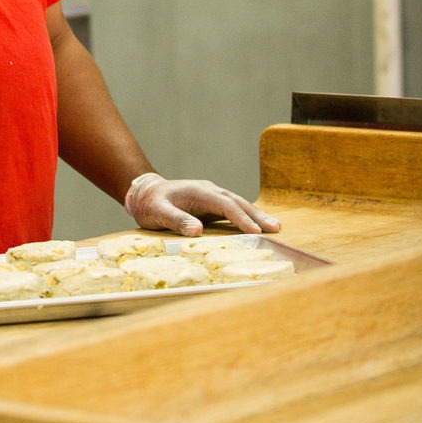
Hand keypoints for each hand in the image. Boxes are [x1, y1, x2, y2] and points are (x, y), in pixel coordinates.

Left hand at [124, 172, 280, 236]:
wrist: (145, 193)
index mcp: (198, 192)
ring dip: (255, 215)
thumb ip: (176, 220)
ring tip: (274, 227)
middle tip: (276, 228)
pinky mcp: (211, 205)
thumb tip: (198, 231)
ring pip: (237, 204)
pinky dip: (246, 217)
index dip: (241, 218)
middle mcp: (209, 191)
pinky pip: (232, 210)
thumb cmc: (150, 203)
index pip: (225, 205)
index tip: (256, 231)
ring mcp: (211, 197)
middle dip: (257, 215)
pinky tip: (257, 226)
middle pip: (237, 202)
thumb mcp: (157, 212)